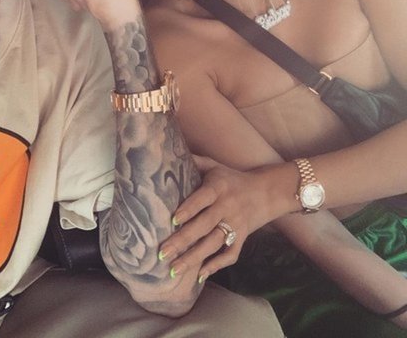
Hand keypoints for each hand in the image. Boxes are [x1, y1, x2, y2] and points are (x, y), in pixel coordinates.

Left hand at [159, 156, 277, 281]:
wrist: (267, 191)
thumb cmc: (231, 178)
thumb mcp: (214, 166)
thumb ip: (194, 161)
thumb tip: (168, 152)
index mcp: (219, 187)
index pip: (203, 199)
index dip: (189, 209)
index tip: (172, 220)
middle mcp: (228, 207)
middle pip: (204, 226)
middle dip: (183, 240)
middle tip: (162, 253)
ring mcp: (236, 225)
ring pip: (214, 244)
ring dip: (193, 258)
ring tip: (173, 270)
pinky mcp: (243, 238)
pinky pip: (230, 255)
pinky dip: (215, 266)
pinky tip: (198, 276)